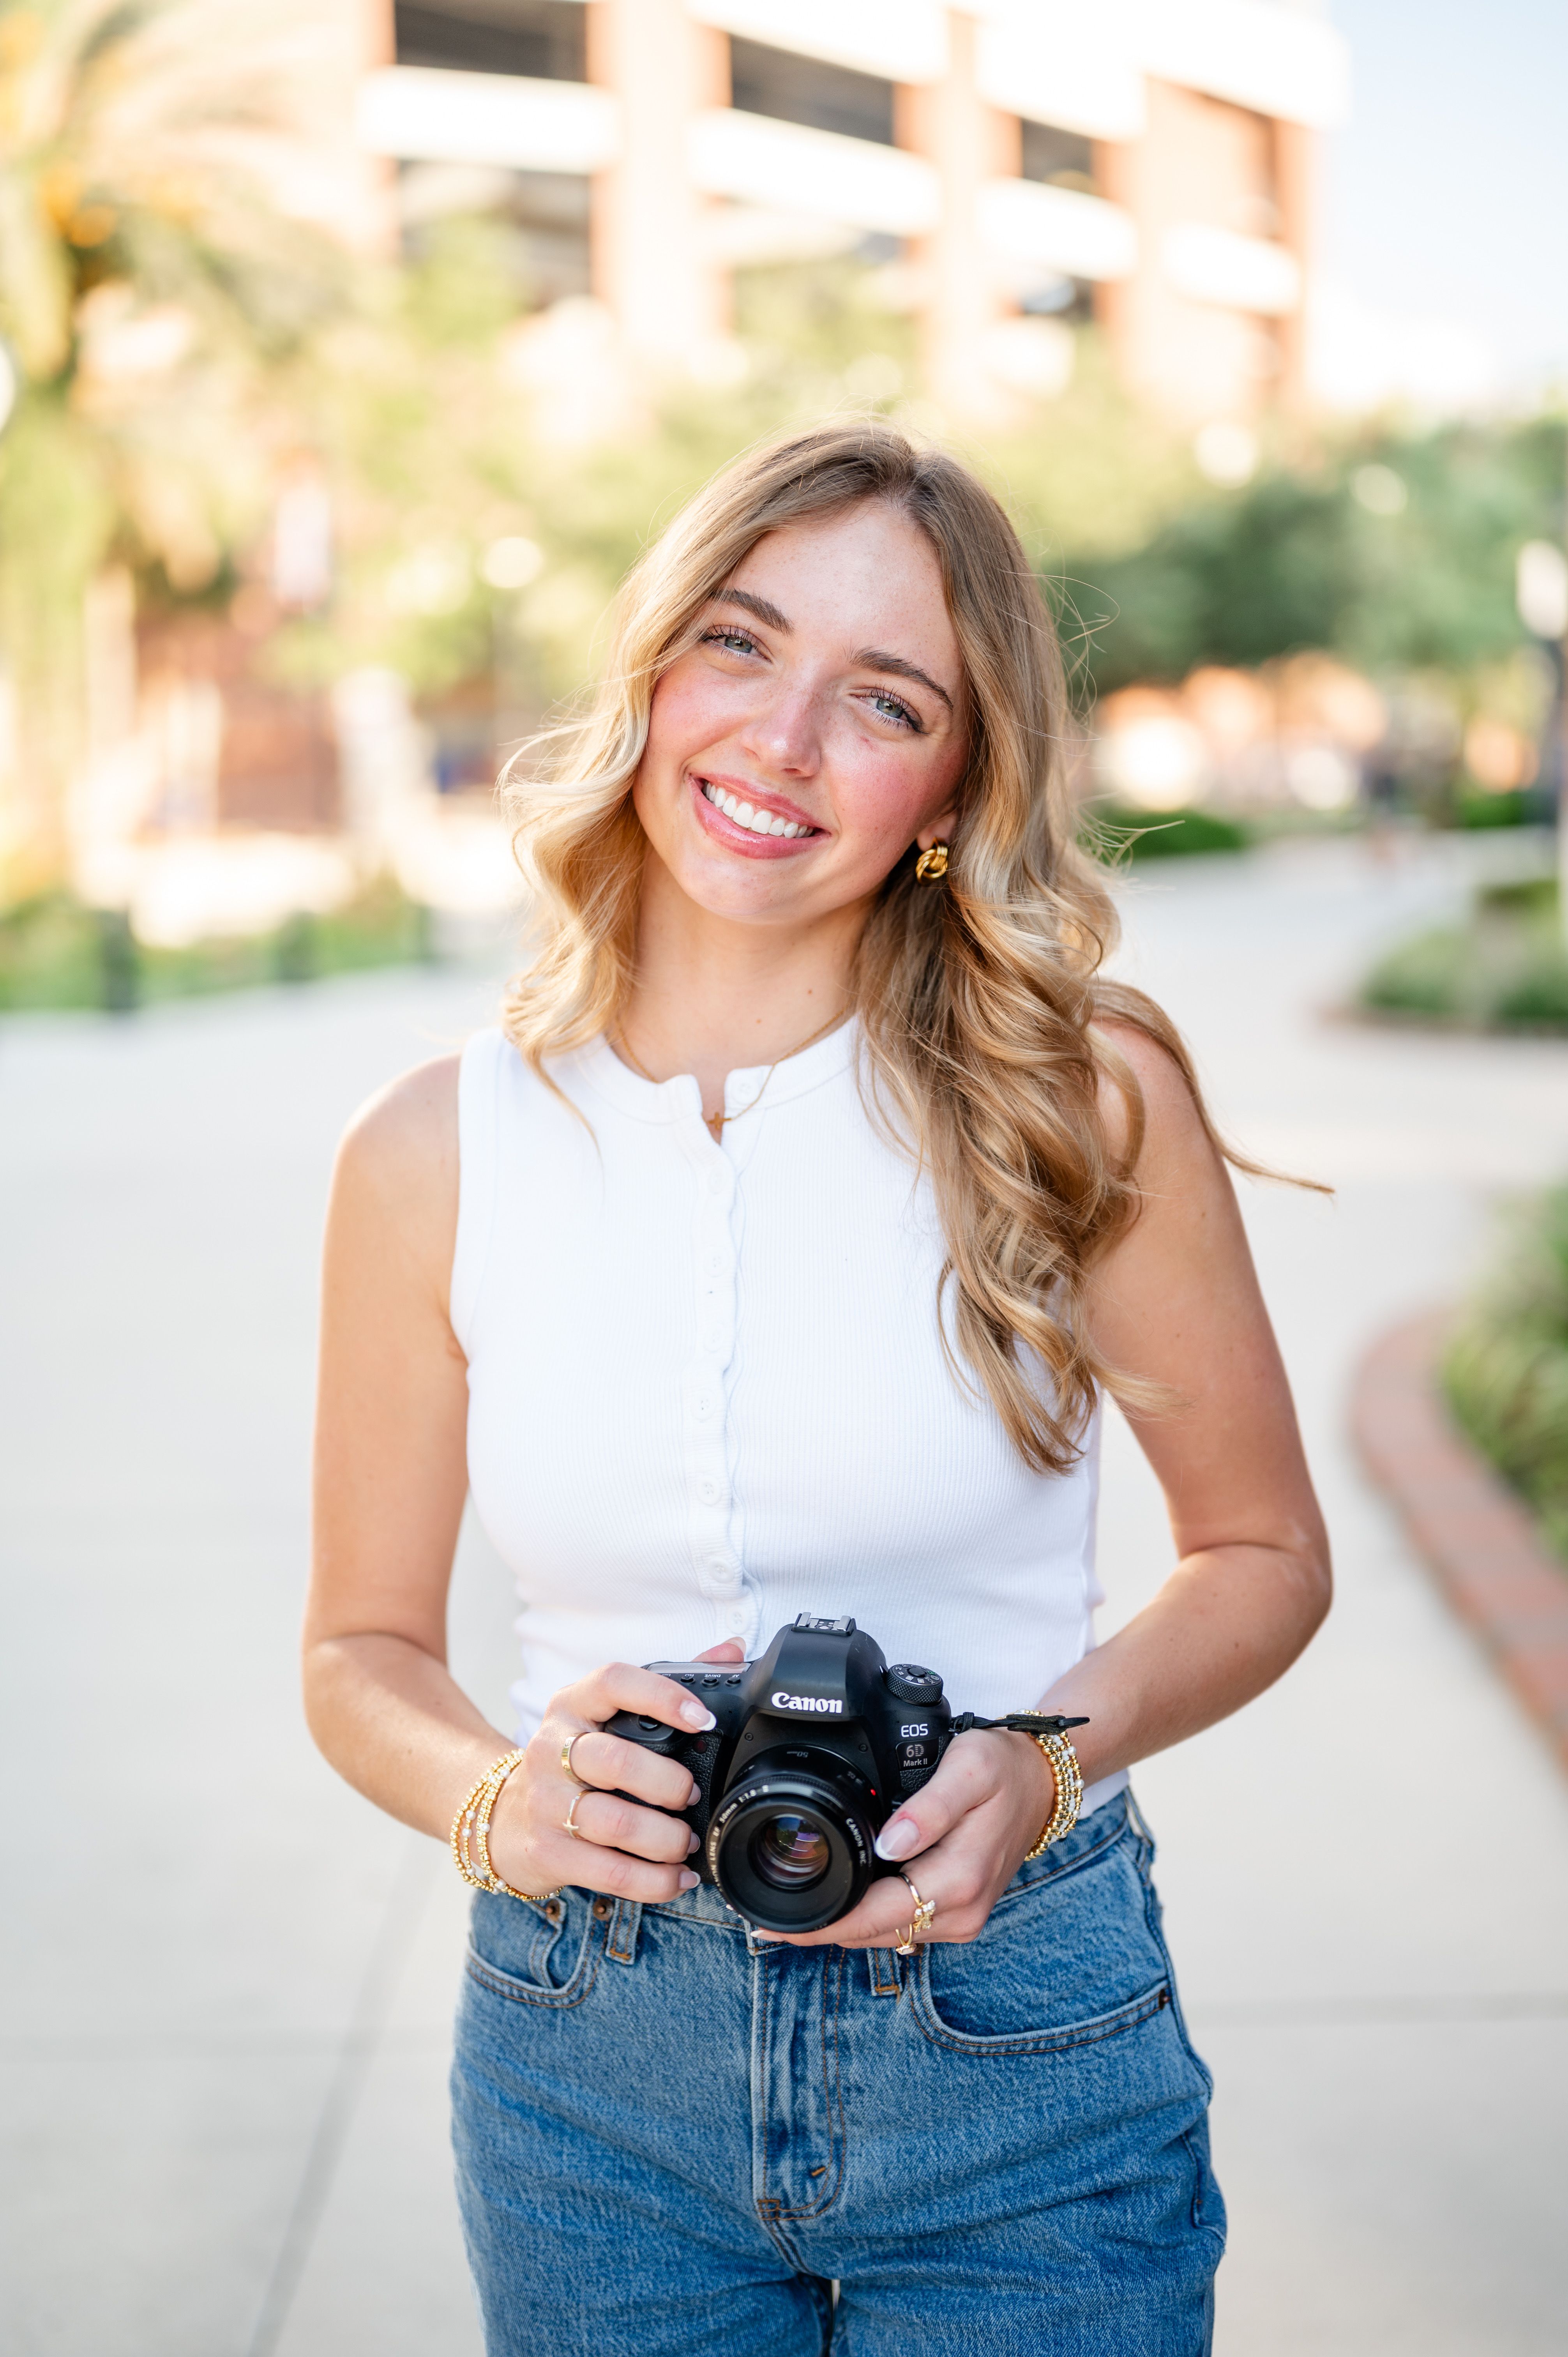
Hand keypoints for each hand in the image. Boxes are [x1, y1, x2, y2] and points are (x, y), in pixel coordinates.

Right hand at [485, 1643, 743, 1903]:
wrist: (503, 1818)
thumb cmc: (573, 1762)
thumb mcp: (604, 1717)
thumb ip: (666, 1685)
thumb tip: (731, 1649)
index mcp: (572, 1705)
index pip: (613, 1683)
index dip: (661, 1696)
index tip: (703, 1718)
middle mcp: (551, 1748)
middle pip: (616, 1761)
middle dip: (668, 1783)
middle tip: (692, 1796)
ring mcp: (545, 1802)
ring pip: (614, 1821)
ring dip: (666, 1838)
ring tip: (687, 1843)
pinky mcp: (547, 1851)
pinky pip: (608, 1871)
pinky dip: (653, 1881)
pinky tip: (677, 1879)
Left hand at [756, 1728, 1055, 1949]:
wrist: (1042, 1781)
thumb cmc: (1003, 1768)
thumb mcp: (969, 1769)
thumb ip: (930, 1807)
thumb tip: (890, 1843)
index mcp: (957, 1880)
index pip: (874, 1918)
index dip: (822, 1924)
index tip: (773, 1925)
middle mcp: (960, 1912)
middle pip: (873, 1934)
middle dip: (820, 1930)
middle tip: (764, 1921)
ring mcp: (962, 1917)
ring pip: (886, 1935)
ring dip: (842, 1927)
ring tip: (790, 1914)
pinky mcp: (959, 1912)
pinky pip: (903, 1925)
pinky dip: (868, 1920)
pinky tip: (840, 1904)